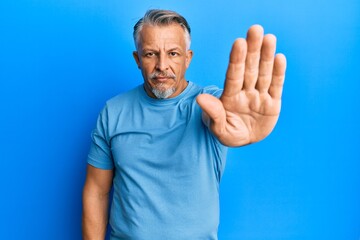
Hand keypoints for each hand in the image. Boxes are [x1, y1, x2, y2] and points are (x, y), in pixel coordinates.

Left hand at [196, 25, 286, 146]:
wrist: (243, 141)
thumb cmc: (227, 132)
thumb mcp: (218, 128)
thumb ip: (212, 113)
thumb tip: (200, 98)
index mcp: (230, 96)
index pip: (233, 75)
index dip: (236, 59)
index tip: (238, 42)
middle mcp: (245, 92)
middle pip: (250, 69)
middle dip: (252, 50)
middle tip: (255, 29)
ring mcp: (259, 97)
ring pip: (264, 74)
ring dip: (267, 56)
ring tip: (269, 38)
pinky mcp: (273, 104)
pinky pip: (276, 87)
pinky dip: (278, 73)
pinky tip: (279, 58)